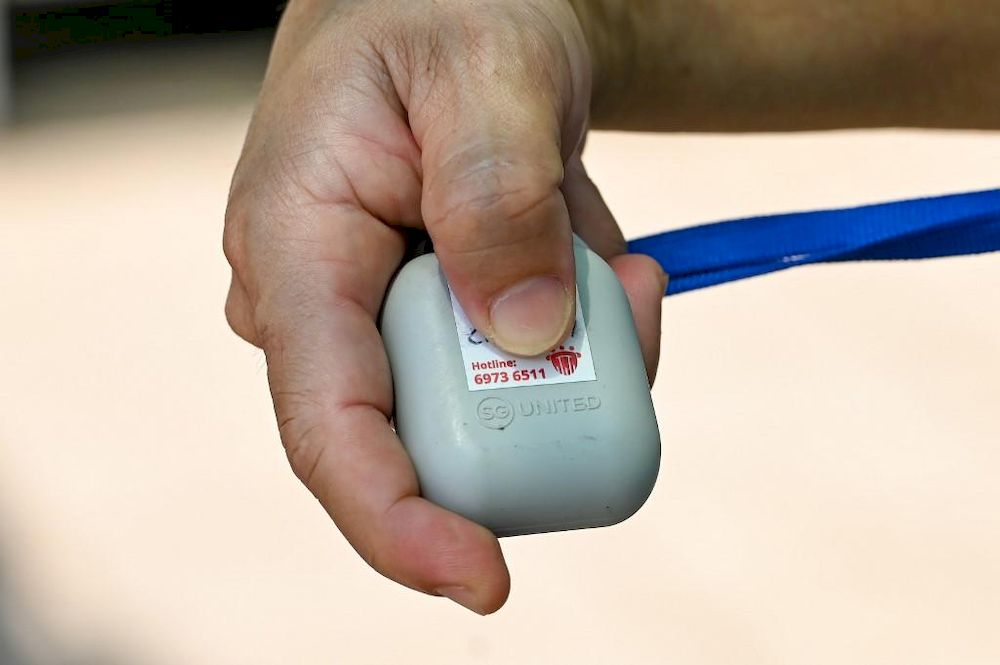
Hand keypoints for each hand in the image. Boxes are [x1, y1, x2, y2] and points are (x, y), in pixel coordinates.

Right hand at [223, 0, 665, 613]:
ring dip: (580, 358)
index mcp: (297, 248)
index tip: (485, 580)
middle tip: (625, 302)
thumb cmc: (447, 16)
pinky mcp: (444, 325)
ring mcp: (386, 324)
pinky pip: (524, 373)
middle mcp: (327, 307)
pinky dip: (586, 338)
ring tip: (616, 261)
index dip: (395, 521)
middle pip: (427, 435)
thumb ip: (499, 193)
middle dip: (544, 408)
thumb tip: (527, 333)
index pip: (327, 423)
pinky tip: (606, 267)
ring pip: (493, 410)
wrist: (461, 9)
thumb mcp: (484, 73)